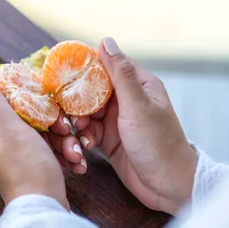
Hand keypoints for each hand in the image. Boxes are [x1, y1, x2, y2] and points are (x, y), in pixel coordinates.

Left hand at [0, 72, 68, 209]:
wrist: (45, 210)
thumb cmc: (27, 170)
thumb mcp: (11, 130)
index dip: (17, 90)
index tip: (39, 90)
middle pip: (24, 114)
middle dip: (49, 119)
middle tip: (63, 127)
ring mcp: (16, 155)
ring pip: (41, 132)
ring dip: (61, 139)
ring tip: (73, 151)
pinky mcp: (32, 166)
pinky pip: (48, 150)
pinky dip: (62, 153)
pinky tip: (74, 161)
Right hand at [71, 37, 197, 214]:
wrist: (168, 187)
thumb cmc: (159, 144)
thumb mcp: (137, 106)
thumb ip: (120, 75)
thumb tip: (105, 40)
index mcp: (138, 84)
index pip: (106, 64)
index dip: (83, 65)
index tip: (60, 70)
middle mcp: (127, 100)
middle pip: (91, 90)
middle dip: (75, 102)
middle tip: (67, 115)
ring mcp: (117, 121)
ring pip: (86, 113)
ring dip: (79, 124)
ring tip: (80, 135)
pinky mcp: (110, 141)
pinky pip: (88, 133)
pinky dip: (83, 139)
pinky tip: (85, 150)